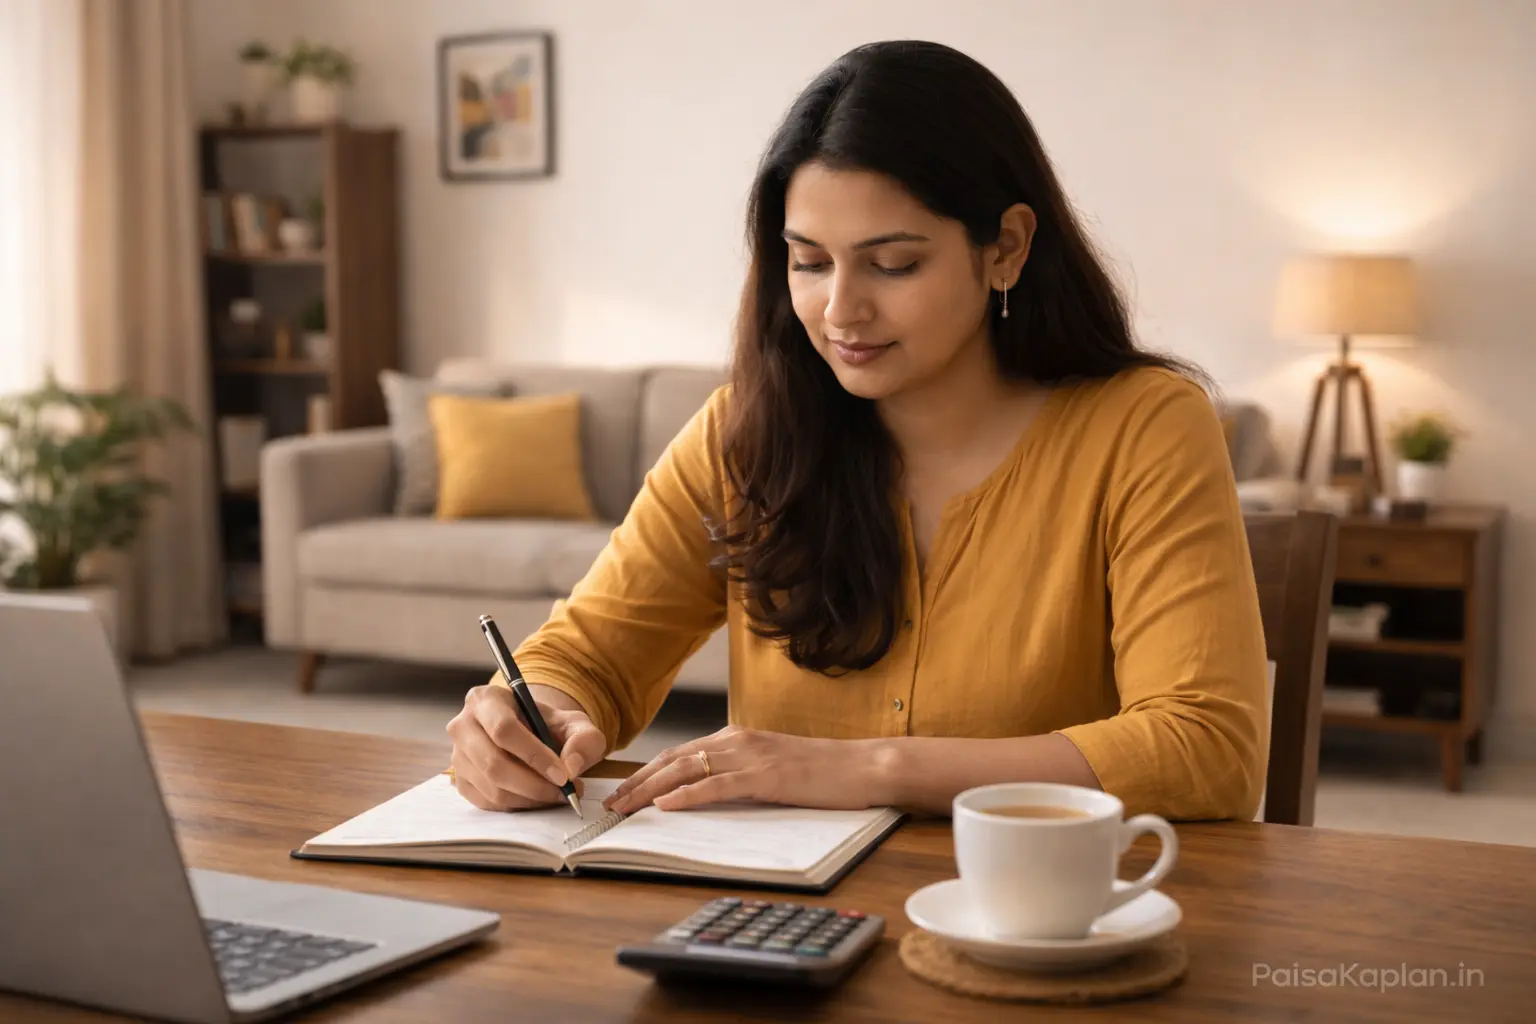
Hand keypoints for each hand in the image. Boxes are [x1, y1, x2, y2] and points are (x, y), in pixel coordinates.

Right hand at [446, 684, 605, 811]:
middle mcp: (463, 726)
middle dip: (534, 784)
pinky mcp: (461, 782)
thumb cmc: (549, 725)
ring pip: (492, 788)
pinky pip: (489, 803)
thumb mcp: (574, 723)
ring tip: (557, 794)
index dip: (534, 755)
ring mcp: (458, 757)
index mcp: (485, 700)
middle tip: (565, 792)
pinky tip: (538, 797)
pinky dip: (519, 806)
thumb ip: (583, 739)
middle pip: (494, 763)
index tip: (563, 775)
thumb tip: (571, 767)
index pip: (504, 729)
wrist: (530, 734)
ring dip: (530, 799)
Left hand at [603, 725, 888, 813]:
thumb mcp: (772, 768)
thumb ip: (740, 774)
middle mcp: (738, 741)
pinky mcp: (766, 776)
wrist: (863, 767)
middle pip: (674, 760)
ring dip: (650, 789)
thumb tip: (707, 792)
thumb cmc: (823, 772)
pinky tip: (667, 804)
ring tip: (625, 807)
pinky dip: (689, 794)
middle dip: (637, 782)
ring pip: (687, 770)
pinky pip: (718, 784)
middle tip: (610, 804)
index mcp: (738, 739)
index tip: (622, 792)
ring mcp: (751, 757)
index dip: (646, 773)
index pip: (680, 755)